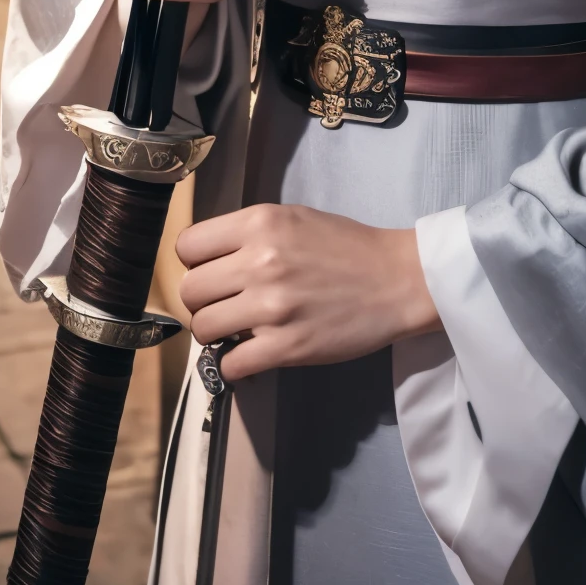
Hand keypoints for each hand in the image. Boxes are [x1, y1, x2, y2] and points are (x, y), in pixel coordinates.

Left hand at [177, 203, 441, 380]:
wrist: (398, 279)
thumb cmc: (347, 247)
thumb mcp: (294, 218)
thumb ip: (249, 234)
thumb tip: (208, 260)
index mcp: (260, 224)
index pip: (187, 246)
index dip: (194, 263)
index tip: (211, 272)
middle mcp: (260, 262)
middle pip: (190, 291)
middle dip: (203, 301)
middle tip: (225, 305)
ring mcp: (272, 307)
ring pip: (203, 328)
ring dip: (216, 334)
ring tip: (238, 331)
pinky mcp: (286, 347)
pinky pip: (230, 365)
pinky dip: (235, 366)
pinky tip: (251, 355)